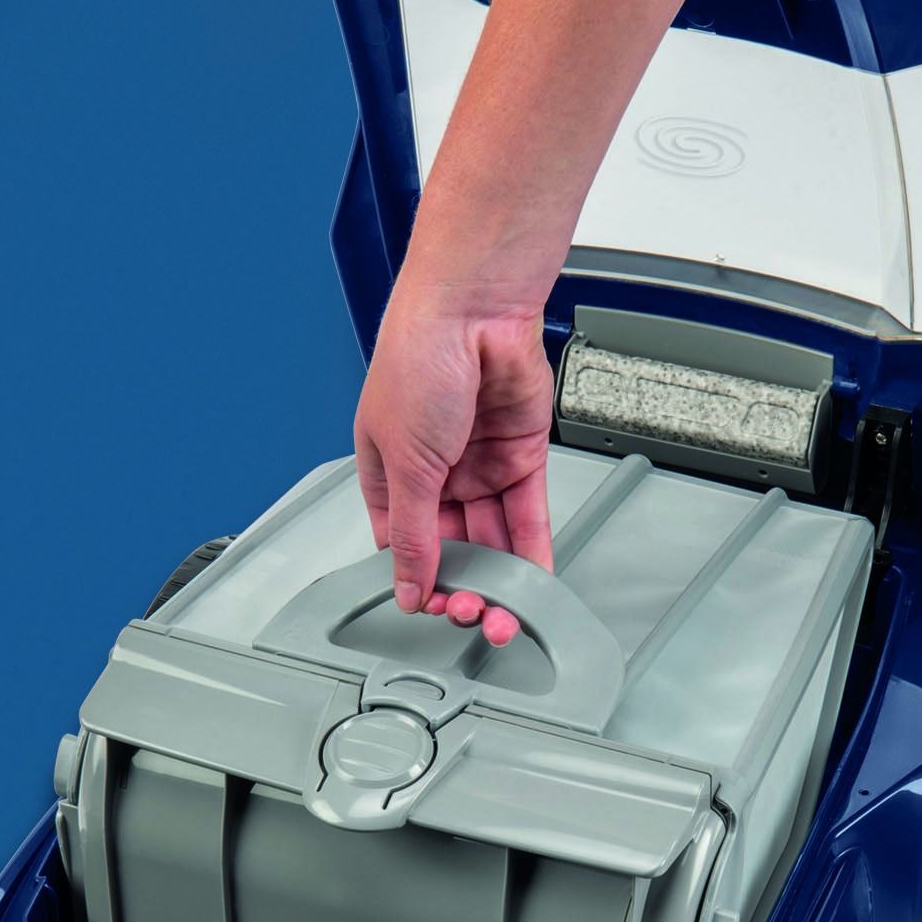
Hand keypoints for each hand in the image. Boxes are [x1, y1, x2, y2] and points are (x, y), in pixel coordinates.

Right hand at [352, 283, 555, 640]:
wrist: (474, 309)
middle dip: (461, 585)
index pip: (402, 544)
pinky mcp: (520, 456)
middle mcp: (434, 471)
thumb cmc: (419, 359)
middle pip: (451, 547)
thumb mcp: (406, 463)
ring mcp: (478, 465)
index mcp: (390, 472)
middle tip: (470, 612)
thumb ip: (412, 533)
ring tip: (503, 610)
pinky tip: (532, 583)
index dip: (418, 579)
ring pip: (491, 538)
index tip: (432, 608)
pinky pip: (527, 515)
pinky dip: (530, 551)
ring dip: (498, 577)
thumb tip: (407, 584)